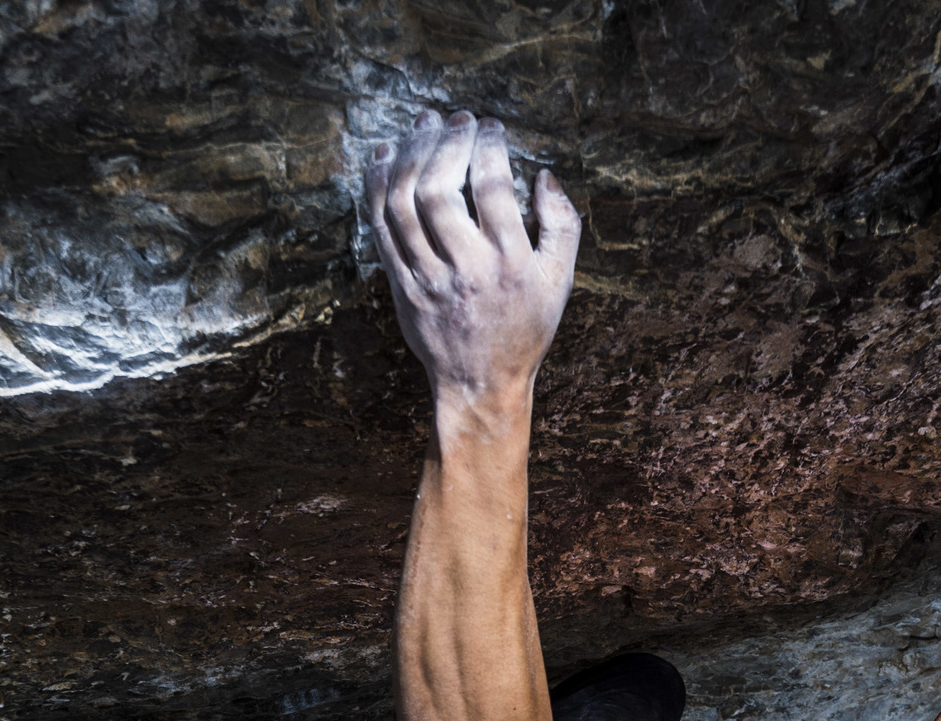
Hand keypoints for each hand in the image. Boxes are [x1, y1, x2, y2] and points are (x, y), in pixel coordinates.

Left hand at [365, 111, 579, 412]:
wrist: (480, 383)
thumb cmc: (525, 326)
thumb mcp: (561, 280)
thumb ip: (563, 225)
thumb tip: (544, 176)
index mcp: (509, 263)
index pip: (492, 188)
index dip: (488, 146)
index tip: (492, 126)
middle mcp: (465, 269)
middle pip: (440, 190)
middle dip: (446, 142)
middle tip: (457, 118)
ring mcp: (427, 278)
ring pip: (404, 204)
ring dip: (410, 155)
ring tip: (424, 125)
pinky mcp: (401, 285)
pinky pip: (380, 227)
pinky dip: (377, 185)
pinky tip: (386, 155)